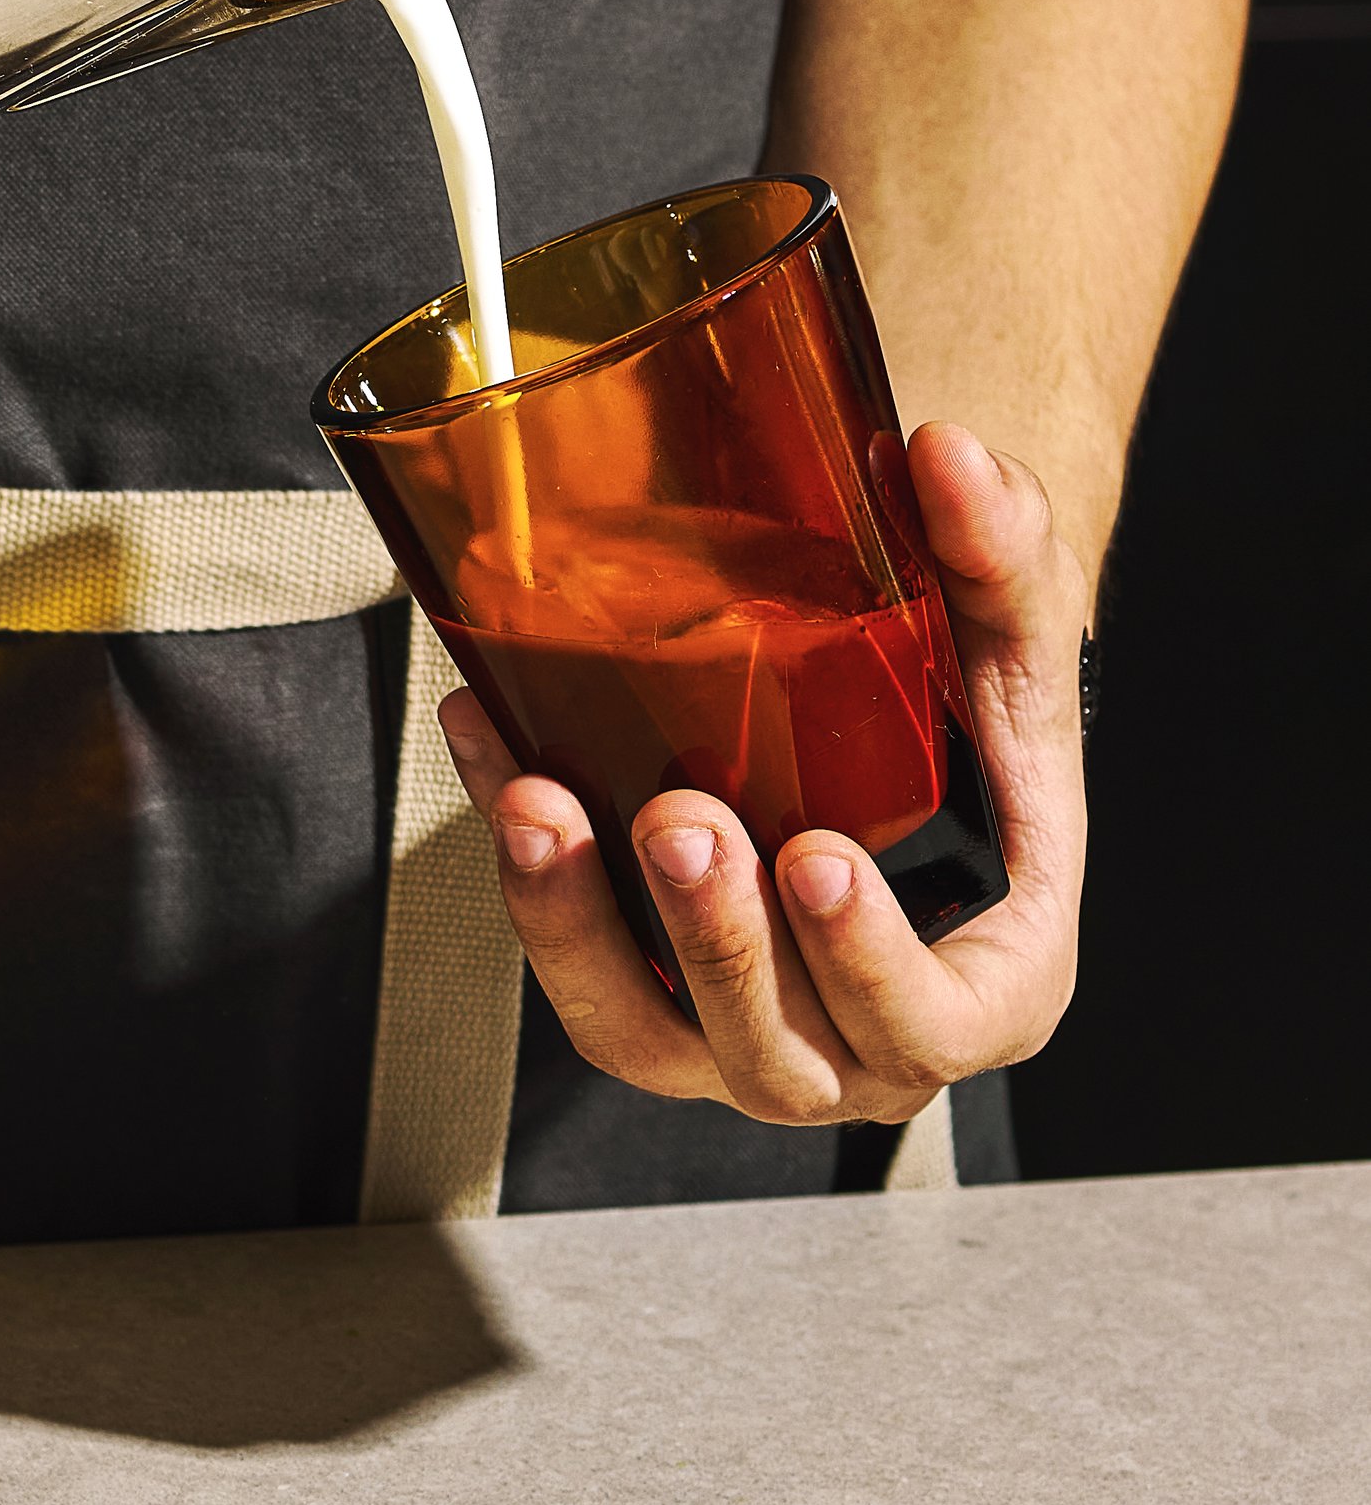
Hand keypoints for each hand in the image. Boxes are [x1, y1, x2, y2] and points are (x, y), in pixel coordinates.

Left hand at [437, 422, 1089, 1127]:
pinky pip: (571, 964)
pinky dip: (524, 873)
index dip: (873, 967)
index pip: (937, 1022)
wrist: (888, 707)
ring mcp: (739, 1028)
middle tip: (678, 818)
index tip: (818, 859)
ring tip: (540, 804)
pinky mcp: (644, 992)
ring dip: (582, 928)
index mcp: (983, 973)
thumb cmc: (968, 694)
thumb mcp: (1010, 620)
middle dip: (717, 940)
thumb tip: (947, 456)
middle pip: (783, 1048)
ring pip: (648, 1033)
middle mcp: (858, 1036)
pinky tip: (494, 754)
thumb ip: (1001, 544)